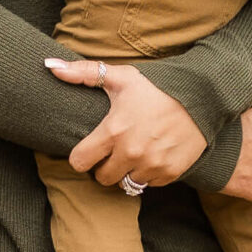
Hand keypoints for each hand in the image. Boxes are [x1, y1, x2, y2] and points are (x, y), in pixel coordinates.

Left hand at [50, 58, 205, 186]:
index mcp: (113, 131)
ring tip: (136, 152)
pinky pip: (150, 184)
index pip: (79, 162)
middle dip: (105, 166)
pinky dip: (150, 174)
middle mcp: (131, 152)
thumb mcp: (121, 77)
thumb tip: (49, 66)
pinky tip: (154, 155)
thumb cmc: (157, 87)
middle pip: (102, 178)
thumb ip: (83, 73)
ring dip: (128, 171)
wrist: (202, 96)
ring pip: (126, 183)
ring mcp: (152, 165)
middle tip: (114, 150)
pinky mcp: (170, 173)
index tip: (90, 149)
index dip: (82, 156)